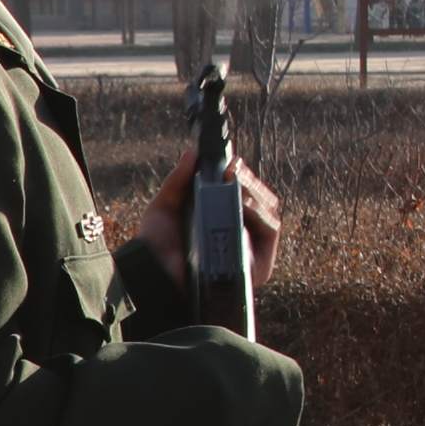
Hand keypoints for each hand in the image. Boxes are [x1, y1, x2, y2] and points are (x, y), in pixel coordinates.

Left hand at [136, 149, 285, 289]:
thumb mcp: (165, 207)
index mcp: (223, 222)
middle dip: (250, 180)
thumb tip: (193, 152)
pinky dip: (260, 212)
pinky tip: (242, 203)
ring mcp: (253, 250)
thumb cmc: (157, 247)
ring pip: (270, 211)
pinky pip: (271, 230)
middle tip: (233, 169)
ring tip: (235, 182)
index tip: (231, 163)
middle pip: (262, 200)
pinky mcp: (260, 264)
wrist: (154, 272)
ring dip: (255, 192)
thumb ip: (178, 180)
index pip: (246, 195)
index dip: (244, 176)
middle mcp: (242, 236)